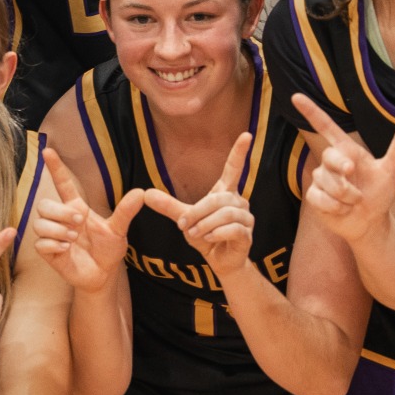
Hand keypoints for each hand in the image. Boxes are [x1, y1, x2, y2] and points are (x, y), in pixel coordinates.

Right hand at [33, 148, 147, 291]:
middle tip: (79, 223)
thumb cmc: (108, 250)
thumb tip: (141, 192)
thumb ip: (126, 211)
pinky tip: (67, 250)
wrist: (102, 276)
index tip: (48, 150)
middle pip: (44, 204)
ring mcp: (52, 234)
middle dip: (60, 212)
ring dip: (58, 231)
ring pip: (39, 222)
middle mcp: (61, 219)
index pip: (62, 183)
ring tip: (74, 240)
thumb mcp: (119, 230)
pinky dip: (54, 245)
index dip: (55, 167)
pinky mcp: (48, 251)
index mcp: (75, 208)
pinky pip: (40, 242)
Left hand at [143, 131, 257, 276]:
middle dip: (197, 212)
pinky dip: (215, 234)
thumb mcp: (183, 219)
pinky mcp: (248, 234)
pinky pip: (232, 229)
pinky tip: (208, 239)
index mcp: (224, 192)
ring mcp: (246, 218)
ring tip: (195, 234)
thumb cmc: (204, 236)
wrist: (220, 261)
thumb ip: (168, 206)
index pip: (234, 168)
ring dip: (204, 225)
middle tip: (183, 225)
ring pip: (224, 214)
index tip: (246, 134)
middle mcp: (239, 202)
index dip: (239, 152)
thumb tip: (146, 193)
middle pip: (218, 199)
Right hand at [295, 93, 394, 243]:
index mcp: (346, 151)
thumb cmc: (378, 194)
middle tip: (352, 174)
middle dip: (341, 167)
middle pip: (329, 157)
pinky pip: (320, 197)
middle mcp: (330, 163)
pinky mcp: (314, 197)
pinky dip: (336, 206)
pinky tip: (343, 210)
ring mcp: (320, 179)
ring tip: (355, 202)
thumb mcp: (390, 170)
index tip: (296, 96)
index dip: (311, 112)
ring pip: (327, 181)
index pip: (326, 128)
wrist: (370, 223)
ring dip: (346, 195)